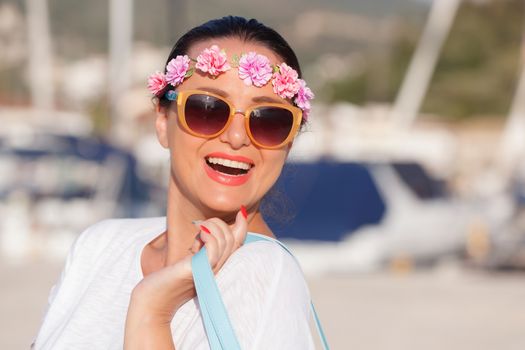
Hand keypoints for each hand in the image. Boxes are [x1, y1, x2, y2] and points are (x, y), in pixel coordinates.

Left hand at [124, 208, 247, 347]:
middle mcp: (217, 269)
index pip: (238, 244)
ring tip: (198, 227)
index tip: (240, 211)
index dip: (242, 226)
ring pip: (225, 241)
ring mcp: (209, 270)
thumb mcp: (188, 257)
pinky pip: (213, 249)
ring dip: (213, 226)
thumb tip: (205, 226)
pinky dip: (209, 234)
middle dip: (220, 224)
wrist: (153, 299)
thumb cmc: (167, 279)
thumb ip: (199, 245)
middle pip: (233, 240)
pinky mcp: (198, 270)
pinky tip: (199, 232)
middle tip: (201, 224)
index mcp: (217, 265)